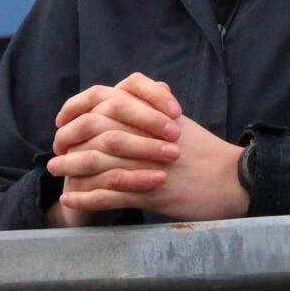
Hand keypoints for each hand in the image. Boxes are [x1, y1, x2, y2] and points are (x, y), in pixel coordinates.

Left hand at [45, 74, 249, 223]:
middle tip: (54, 149)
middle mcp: (146, 134)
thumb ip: (158, 106)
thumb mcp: (181, 122)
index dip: (77, 108)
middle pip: (94, 129)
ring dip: (71, 167)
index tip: (63, 119)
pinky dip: (86, 198)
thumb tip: (147, 90)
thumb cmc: (208, 153)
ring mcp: (147, 163)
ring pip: (97, 161)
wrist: (235, 179)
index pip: (104, 100)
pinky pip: (110, 194)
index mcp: (151, 114)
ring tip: (54, 173)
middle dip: (69, 138)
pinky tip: (70, 200)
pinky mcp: (151, 191)